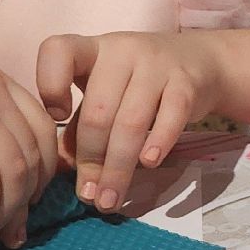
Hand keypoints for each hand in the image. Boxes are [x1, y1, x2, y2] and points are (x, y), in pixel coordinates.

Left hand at [35, 31, 219, 212]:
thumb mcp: (105, 94)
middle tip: (88, 195)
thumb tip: (59, 170)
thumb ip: (78, 127)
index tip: (57, 117)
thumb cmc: (139, 82)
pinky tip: (148, 163)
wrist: (200, 61)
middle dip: (91, 159)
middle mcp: (122, 51)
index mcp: (92, 50)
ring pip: (131, 122)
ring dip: (118, 167)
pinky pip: (171, 116)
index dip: (50, 84)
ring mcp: (157, 64)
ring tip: (110, 199)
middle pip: (98, 110)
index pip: (58, 51)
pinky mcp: (187, 82)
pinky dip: (158, 142)